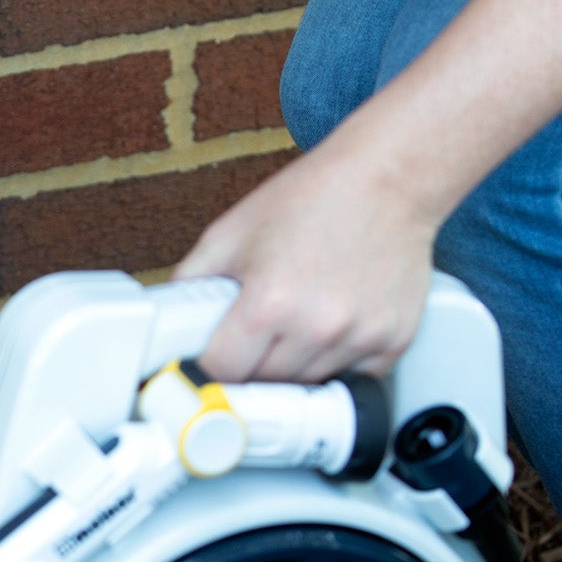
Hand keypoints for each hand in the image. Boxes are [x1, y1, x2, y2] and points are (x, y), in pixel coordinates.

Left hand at [173, 141, 440, 383]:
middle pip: (265, 384)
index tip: (213, 360)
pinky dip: (337, 364)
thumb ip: (191, 281)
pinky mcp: (392, 340)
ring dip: (294, 367)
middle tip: (256, 334)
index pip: (223, 371)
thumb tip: (168, 322)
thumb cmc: (313, 198)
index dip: (212, 365)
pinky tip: (331, 329)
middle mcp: (316, 326)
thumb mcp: (231, 233)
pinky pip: (354, 379)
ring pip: (308, 386)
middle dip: (253, 365)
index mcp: (268, 303)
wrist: (390, 175)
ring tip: (296, 323)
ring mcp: (358, 336)